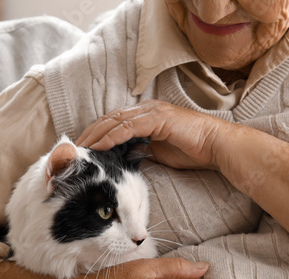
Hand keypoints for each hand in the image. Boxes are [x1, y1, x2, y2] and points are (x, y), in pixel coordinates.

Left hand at [76, 100, 232, 171]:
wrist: (216, 146)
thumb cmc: (193, 150)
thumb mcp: (160, 153)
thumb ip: (142, 151)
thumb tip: (125, 158)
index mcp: (146, 116)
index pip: (113, 122)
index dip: (96, 134)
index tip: (82, 150)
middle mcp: (146, 110)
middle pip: (109, 119)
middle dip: (89, 133)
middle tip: (73, 149)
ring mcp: (151, 112)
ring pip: (114, 121)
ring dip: (95, 135)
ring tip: (81, 149)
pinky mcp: (157, 118)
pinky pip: (128, 127)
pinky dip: (111, 136)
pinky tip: (99, 146)